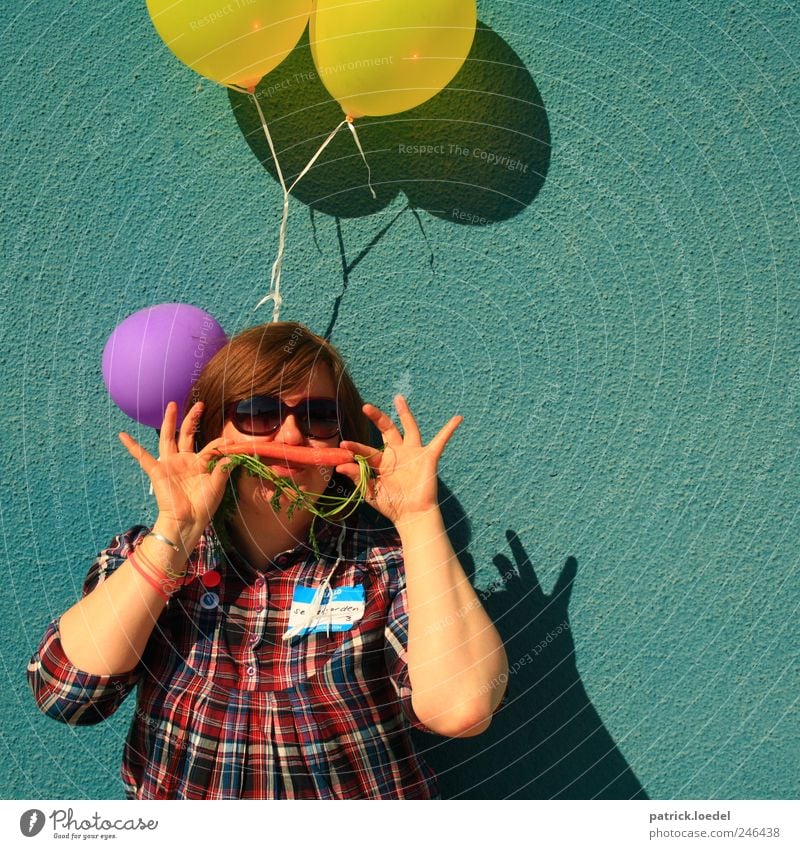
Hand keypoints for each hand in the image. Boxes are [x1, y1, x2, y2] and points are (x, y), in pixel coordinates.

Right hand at [118, 401, 233, 546]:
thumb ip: (222, 468)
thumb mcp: (217, 485)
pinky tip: (123, 435)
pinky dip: (132, 447)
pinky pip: (142, 457)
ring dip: (170, 421)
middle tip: (200, 404)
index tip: (231, 443)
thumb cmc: (204, 505)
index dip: (220, 445)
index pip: (210, 447)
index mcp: (199, 463)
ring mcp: (170, 464)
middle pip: (187, 434)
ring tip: (172, 405)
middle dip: (193, 419)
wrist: (188, 521)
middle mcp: (184, 460)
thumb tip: (232, 454)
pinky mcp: (157, 471)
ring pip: (168, 438)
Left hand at [335, 395, 461, 524]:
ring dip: (405, 413)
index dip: (356, 448)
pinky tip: (457, 418)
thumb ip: (358, 478)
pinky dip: (449, 430)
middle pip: (387, 430)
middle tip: (366, 407)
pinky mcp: (428, 457)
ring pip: (409, 428)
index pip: (367, 450)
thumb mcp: (371, 492)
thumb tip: (340, 467)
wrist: (412, 515)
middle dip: (377, 418)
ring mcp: (413, 454)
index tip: (343, 446)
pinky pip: (441, 441)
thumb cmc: (392, 505)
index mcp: (382, 463)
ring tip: (398, 398)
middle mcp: (397, 454)